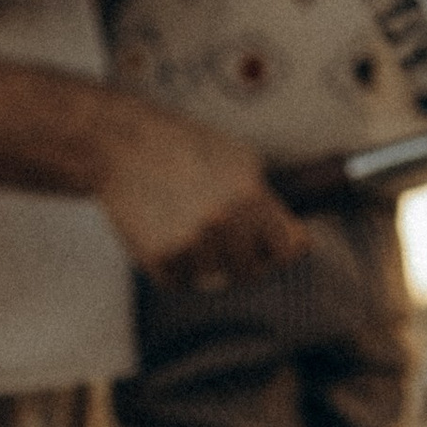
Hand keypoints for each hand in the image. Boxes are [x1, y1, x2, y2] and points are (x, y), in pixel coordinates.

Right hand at [95, 99, 307, 289]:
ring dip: (203, 264)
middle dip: (239, 260)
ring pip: (214, 281)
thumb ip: (271, 204)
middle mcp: (224, 219)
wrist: (123, 145)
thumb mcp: (239, 160)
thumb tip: (302, 244)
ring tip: (183, 224)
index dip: (275, 249)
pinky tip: (162, 230)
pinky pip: (180, 281)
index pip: (286, 250)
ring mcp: (192, 241)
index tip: (263, 244)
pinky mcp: (161, 256)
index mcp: (250, 194)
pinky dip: (174, 266)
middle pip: (251, 272)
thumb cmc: (185, 150)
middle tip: (212, 231)